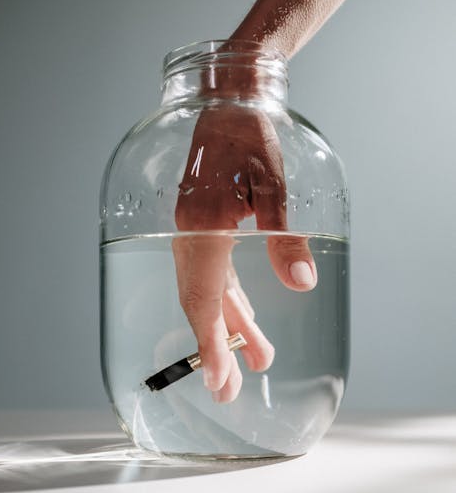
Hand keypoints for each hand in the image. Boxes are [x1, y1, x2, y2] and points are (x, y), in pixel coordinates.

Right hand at [174, 103, 316, 402]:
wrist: (226, 99)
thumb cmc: (248, 133)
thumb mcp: (275, 182)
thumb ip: (286, 235)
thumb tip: (303, 282)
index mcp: (201, 227)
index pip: (205, 298)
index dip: (210, 343)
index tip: (217, 379)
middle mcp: (189, 236)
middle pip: (200, 305)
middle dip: (215, 351)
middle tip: (228, 393)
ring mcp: (193, 235)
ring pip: (208, 294)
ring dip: (228, 330)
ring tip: (253, 363)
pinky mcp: (203, 230)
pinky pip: (212, 276)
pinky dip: (228, 303)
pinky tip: (245, 322)